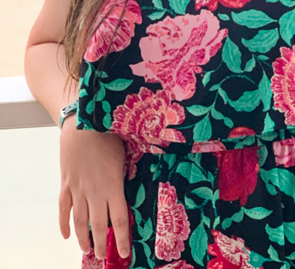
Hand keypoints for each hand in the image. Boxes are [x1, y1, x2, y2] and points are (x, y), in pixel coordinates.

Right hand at [59, 119, 129, 259]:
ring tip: (87, 250)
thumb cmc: (109, 133)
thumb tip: (145, 176)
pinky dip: (64, 223)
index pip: (120, 218)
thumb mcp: (126, 151)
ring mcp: (78, 189)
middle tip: (103, 256)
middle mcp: (95, 191)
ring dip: (83, 237)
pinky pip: (63, 208)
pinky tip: (66, 235)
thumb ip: (130, 169)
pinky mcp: (66, 183)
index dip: (122, 238)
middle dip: (101, 243)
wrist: (81, 124)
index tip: (124, 253)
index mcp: (113, 185)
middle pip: (98, 225)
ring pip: (79, 220)